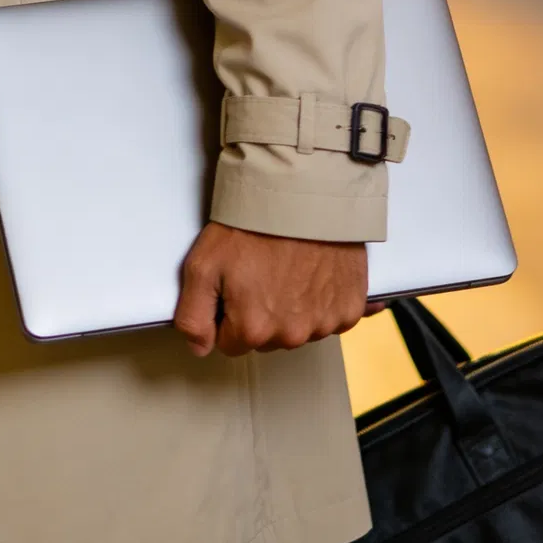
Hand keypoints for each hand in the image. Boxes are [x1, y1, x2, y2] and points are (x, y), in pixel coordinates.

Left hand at [174, 223, 366, 356]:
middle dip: (261, 313)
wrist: (302, 195)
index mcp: (253, 329)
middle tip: (261, 271)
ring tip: (289, 268)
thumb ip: (192, 316)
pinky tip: (314, 274)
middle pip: (267, 339)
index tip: (235, 284)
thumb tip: (199, 348)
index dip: (227, 313)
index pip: (230, 343)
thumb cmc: (252, 226)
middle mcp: (291, 335)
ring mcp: (325, 323)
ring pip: (299, 329)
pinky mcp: (350, 308)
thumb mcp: (202, 265)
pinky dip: (323, 301)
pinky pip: (331, 318)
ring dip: (294, 308)